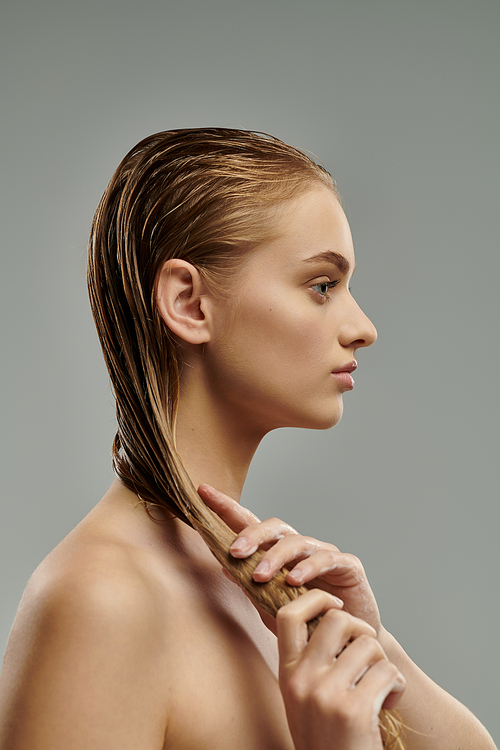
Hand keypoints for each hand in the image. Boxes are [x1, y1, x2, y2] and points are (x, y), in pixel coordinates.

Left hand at [198, 484, 381, 634]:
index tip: (203, 491)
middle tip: (235, 552)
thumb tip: (224, 568)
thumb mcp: (271, 607)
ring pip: (297, 541)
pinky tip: (294, 580)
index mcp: (278, 554)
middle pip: (273, 527)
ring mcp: (324, 553)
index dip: (226, 506)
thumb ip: (251, 589)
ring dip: (275, 557)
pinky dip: (309, 567)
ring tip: (260, 576)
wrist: (347, 645)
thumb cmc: (307, 623)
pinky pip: (326, 558)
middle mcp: (300, 547)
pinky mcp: (348, 565)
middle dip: (251, 535)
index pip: (249, 523)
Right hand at [276, 588, 404, 749]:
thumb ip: (309, 662)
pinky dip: (397, 684)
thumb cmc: (327, 739)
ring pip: (369, 645)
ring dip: (383, 662)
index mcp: (287, 673)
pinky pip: (387, 672)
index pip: (288, 615)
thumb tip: (330, 614)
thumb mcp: (302, 698)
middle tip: (368, 651)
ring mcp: (326, 694)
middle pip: (337, 620)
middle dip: (361, 629)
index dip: (314, 599)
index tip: (333, 605)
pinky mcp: (354, 710)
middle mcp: (302, 680)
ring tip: (381, 685)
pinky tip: (390, 701)